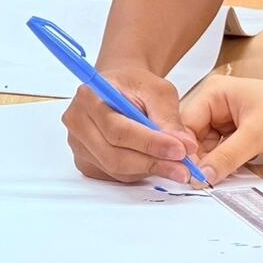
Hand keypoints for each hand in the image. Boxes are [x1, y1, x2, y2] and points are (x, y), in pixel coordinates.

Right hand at [62, 64, 199, 182]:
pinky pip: (115, 175)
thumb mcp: (158, 90)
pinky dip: (139, 173)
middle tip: (184, 167)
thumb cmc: (135, 86)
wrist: (120, 89)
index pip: (117, 129)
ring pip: (116, 169)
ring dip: (149, 170)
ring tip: (176, 165)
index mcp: (89, 97)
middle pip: (114, 155)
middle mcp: (77, 122)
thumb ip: (169, 117)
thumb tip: (185, 146)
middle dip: (153, 163)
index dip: (150, 143)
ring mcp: (79, 145)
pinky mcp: (86, 162)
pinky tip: (154, 161)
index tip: (180, 150)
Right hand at [181, 77, 262, 182]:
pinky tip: (228, 171)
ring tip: (214, 177)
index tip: (187, 172)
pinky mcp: (243, 131)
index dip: (185, 148)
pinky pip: (224, 150)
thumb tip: (203, 174)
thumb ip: (225, 157)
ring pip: (209, 145)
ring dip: (213, 161)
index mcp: (216, 91)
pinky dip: (225, 162)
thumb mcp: (255, 136)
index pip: (187, 123)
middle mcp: (219, 102)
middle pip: (195, 135)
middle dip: (199, 157)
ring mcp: (231, 117)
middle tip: (200, 180)